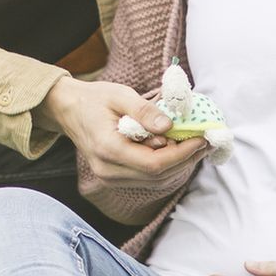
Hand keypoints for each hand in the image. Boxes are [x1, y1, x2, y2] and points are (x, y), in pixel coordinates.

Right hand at [38, 77, 199, 184]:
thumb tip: (169, 126)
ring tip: (196, 145)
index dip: (181, 154)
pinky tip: (177, 150)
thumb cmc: (95, 99)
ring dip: (179, 164)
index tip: (202, 138)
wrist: (69, 110)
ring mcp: (110, 177)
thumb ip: (144, 111)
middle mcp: (108, 171)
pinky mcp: (114, 177)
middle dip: (186, 160)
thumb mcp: (120, 95)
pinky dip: (166, 166)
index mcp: (108, 149)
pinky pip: (147, 177)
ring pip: (155, 180)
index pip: (153, 164)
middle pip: (157, 176)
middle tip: (207, 142)